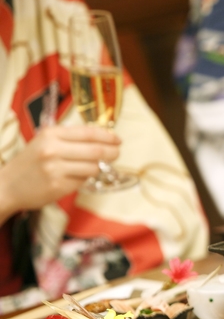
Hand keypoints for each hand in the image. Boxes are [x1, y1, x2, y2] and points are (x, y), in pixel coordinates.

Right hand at [0, 125, 120, 222]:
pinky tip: (76, 177)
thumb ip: (70, 138)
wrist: (7, 185)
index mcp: (51, 134)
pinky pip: (83, 181)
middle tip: (117, 153)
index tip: (118, 140)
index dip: (108, 136)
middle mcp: (53, 149)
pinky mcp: (58, 186)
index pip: (89, 133)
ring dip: (98, 168)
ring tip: (92, 167)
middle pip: (96, 151)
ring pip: (93, 168)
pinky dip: (84, 179)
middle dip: (112, 153)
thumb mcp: (45, 141)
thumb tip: (103, 138)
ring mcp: (55, 169)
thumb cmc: (31, 162)